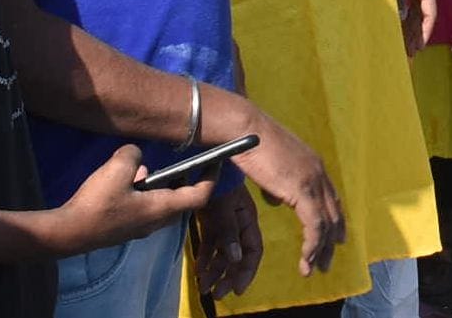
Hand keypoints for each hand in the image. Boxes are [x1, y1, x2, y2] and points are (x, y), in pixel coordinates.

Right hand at [57, 144, 209, 251]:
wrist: (68, 233)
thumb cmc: (98, 204)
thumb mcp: (117, 168)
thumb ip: (133, 155)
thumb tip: (135, 158)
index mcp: (162, 208)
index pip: (200, 196)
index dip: (211, 178)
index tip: (216, 162)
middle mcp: (156, 222)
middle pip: (181, 200)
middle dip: (183, 180)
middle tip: (181, 163)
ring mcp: (139, 228)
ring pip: (160, 203)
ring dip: (158, 185)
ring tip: (141, 168)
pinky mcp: (124, 229)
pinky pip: (142, 207)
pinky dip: (141, 192)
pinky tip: (122, 181)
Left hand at [192, 181, 265, 298]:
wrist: (202, 158)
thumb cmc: (216, 179)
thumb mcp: (222, 204)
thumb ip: (228, 230)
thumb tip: (235, 258)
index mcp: (247, 218)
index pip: (253, 250)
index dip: (247, 271)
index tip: (237, 289)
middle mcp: (238, 222)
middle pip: (237, 256)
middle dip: (228, 277)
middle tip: (217, 293)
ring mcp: (224, 221)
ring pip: (222, 252)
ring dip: (214, 271)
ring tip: (203, 286)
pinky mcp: (210, 219)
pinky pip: (210, 244)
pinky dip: (205, 258)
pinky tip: (198, 270)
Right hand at [230, 122, 342, 278]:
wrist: (245, 129)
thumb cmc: (249, 144)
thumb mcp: (269, 168)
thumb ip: (277, 185)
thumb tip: (277, 200)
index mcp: (313, 165)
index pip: (330, 198)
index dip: (333, 221)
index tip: (334, 241)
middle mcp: (319, 172)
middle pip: (334, 213)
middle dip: (330, 241)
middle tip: (326, 262)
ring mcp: (313, 180)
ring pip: (326, 223)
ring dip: (320, 250)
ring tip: (314, 269)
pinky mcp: (303, 190)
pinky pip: (315, 225)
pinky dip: (312, 245)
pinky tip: (306, 259)